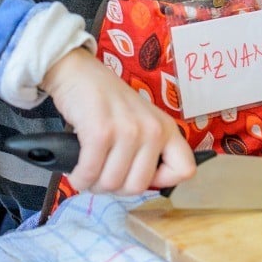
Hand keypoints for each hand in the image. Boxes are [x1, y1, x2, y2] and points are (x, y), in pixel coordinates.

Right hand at [42, 48, 195, 193]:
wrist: (79, 73)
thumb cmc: (108, 102)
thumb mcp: (141, 121)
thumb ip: (149, 150)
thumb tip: (142, 187)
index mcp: (167, 129)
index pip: (184, 170)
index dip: (161, 181)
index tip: (138, 173)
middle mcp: (152, 130)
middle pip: (138, 186)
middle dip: (115, 188)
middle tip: (103, 175)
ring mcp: (128, 130)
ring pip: (112, 183)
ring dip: (94, 184)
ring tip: (88, 171)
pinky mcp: (101, 131)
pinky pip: (90, 173)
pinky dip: (80, 178)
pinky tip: (77, 171)